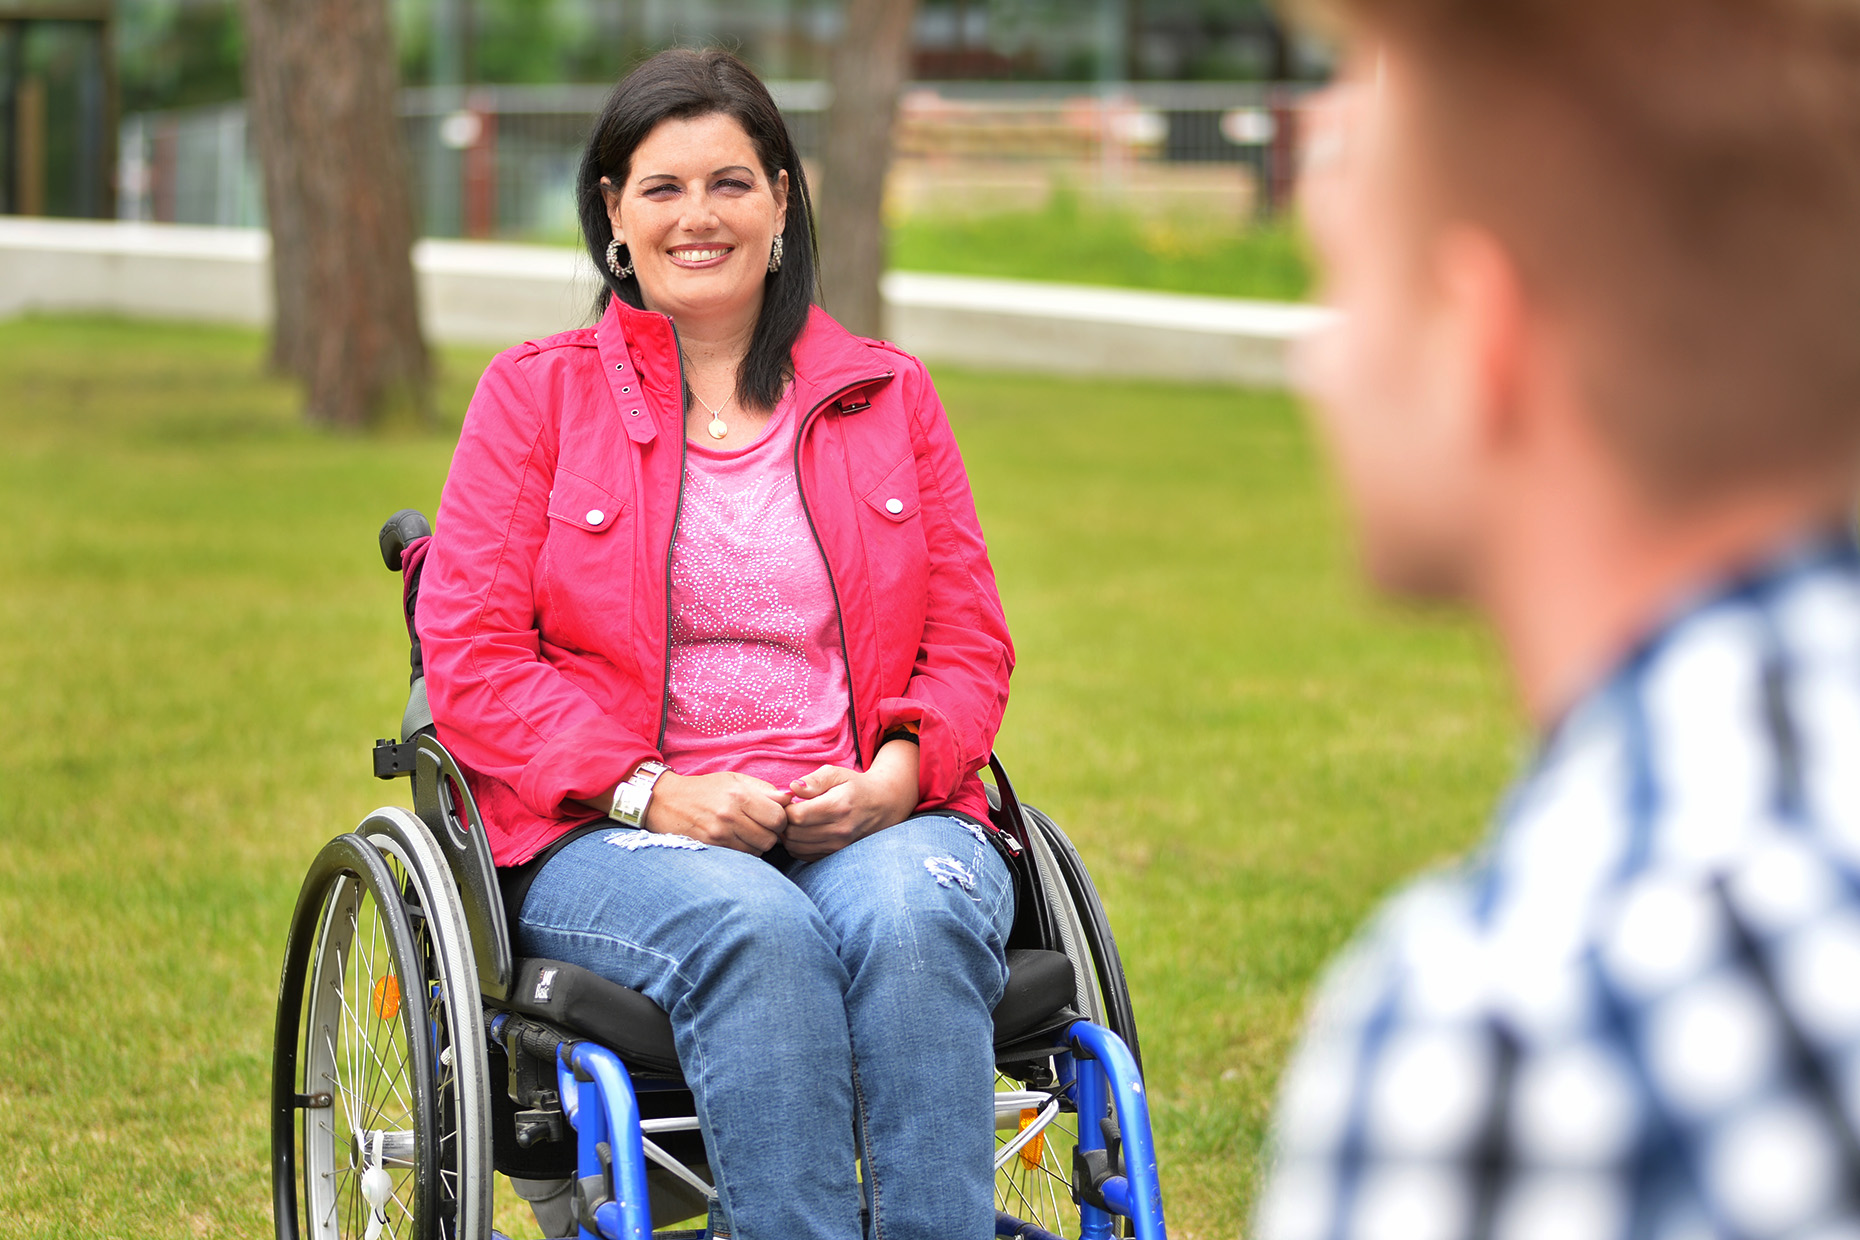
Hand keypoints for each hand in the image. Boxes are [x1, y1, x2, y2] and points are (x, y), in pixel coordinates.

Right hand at [642, 771, 790, 853]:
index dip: (781, 818)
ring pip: (757, 851)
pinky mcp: (710, 848)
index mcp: (739, 795)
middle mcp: (730, 816)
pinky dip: (744, 851)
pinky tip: (735, 840)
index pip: (779, 817)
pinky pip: (741, 857)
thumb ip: (764, 789)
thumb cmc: (705, 789)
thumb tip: (790, 798)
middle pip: (770, 838)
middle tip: (761, 826)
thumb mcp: (735, 780)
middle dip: (771, 834)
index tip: (773, 816)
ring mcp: (719, 835)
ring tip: (747, 832)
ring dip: (757, 844)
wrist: (666, 801)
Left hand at [782, 740, 920, 860]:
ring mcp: (838, 845)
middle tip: (788, 810)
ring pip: (796, 847)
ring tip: (795, 820)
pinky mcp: (836, 854)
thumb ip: (814, 780)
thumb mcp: (837, 773)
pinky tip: (802, 831)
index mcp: (838, 806)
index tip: (788, 800)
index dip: (785, 808)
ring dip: (788, 834)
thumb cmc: (856, 786)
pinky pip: (805, 855)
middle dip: (784, 822)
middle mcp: (840, 830)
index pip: (797, 816)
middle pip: (794, 834)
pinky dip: (797, 845)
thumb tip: (793, 788)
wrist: (883, 805)